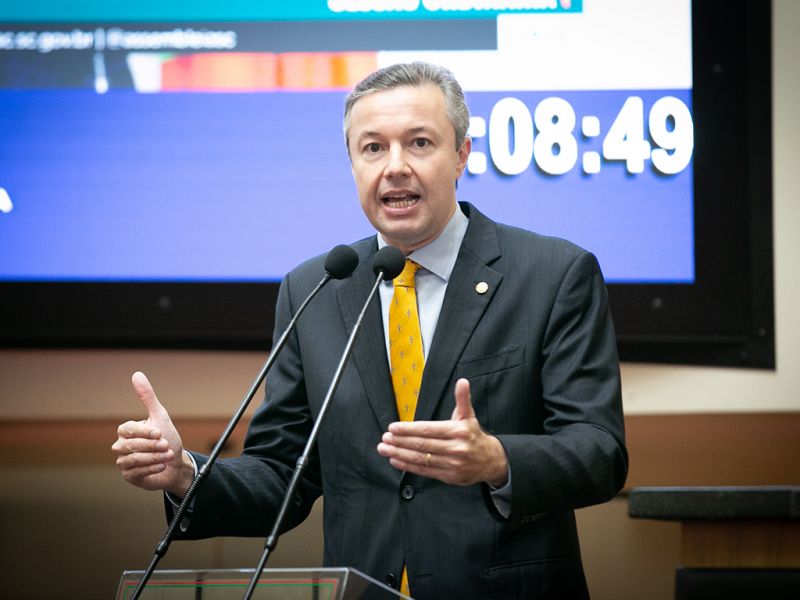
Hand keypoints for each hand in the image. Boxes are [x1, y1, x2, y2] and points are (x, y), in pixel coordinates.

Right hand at [111, 371, 193, 496]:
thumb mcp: (160, 416)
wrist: (176, 464)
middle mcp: (121, 446)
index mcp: (127, 431)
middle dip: (152, 446)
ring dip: (154, 458)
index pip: (128, 429)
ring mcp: (123, 462)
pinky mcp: (129, 476)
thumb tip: (137, 374)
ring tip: (167, 456)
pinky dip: (152, 468)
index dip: (144, 432)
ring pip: (133, 459)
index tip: (160, 433)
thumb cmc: (168, 439)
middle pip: (130, 446)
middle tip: (167, 446)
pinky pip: (136, 472)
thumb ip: (147, 397)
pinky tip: (161, 466)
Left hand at [377, 378, 508, 486]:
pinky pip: (425, 471)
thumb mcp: (469, 416)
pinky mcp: (449, 477)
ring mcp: (452, 464)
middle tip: (384, 438)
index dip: (409, 429)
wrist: (491, 461)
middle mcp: (455, 448)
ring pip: (421, 459)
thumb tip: (462, 381)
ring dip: (400, 454)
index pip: (428, 430)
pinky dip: (408, 466)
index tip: (393, 428)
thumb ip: (462, 399)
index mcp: (458, 431)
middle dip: (400, 442)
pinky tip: (395, 460)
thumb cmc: (473, 435)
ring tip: (384, 449)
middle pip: (422, 445)